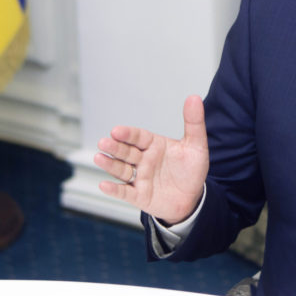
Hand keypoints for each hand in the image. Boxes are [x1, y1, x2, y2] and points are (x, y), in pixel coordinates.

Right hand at [95, 95, 208, 224]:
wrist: (194, 198)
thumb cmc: (192, 170)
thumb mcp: (196, 145)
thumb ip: (194, 122)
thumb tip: (194, 97)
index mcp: (154, 145)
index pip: (138, 137)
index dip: (128, 134)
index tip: (117, 130)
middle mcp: (143, 160)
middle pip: (126, 152)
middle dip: (115, 147)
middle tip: (104, 142)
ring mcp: (139, 178)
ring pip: (121, 170)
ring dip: (110, 164)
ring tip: (99, 158)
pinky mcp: (139, 196)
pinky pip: (124, 193)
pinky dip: (114, 189)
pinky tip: (104, 185)